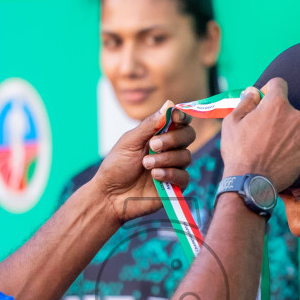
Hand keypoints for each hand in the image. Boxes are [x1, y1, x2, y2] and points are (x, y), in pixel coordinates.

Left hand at [91, 102, 196, 222]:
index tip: (176, 115)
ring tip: (145, 164)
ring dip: (165, 159)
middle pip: (188, 135)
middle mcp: (170, 149)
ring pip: (185, 156)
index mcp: (159, 135)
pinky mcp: (175, 187)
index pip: (180, 121)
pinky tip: (155, 176)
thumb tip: (169, 104)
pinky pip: (184, 177)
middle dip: (173, 138)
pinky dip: (170, 174)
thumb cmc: (117, 166)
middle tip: (152, 145)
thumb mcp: (130, 142)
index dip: (182, 116)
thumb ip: (149, 125)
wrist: (110, 195)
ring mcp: (173, 168)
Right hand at [221, 79, 299, 191]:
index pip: (279, 83)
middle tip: (260, 132)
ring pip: (293, 128)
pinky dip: (290, 150)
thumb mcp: (232, 121)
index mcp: (276, 104)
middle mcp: (295, 116)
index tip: (261, 101)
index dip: (268, 90)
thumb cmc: (238, 151)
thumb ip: (246, 101)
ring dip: (283, 134)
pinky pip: (299, 146)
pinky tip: (277, 159)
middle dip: (275, 116)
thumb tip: (254, 92)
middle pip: (286, 109)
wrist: (251, 184)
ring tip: (268, 149)